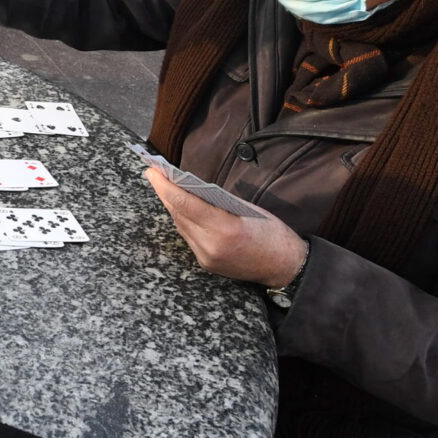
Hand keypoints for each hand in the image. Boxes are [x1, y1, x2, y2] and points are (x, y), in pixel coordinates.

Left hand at [143, 168, 306, 287]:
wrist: (285, 267)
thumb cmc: (273, 234)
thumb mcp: (248, 209)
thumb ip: (218, 200)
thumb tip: (191, 187)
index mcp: (225, 229)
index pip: (184, 203)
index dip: (165, 186)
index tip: (153, 170)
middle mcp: (211, 245)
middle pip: (178, 214)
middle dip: (164, 193)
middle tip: (155, 173)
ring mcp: (206, 257)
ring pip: (180, 226)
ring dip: (173, 206)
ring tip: (166, 187)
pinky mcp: (206, 263)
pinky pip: (188, 237)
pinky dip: (184, 220)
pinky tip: (181, 208)